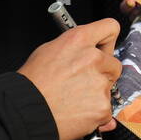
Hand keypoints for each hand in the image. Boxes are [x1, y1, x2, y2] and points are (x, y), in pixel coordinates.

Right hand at [19, 18, 121, 139]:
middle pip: (114, 63)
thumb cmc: (32, 84)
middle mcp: (93, 59)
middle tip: (83, 81)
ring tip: (74, 98)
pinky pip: (106, 108)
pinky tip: (77, 111)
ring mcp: (100, 83)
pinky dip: (95, 112)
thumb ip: (75, 48)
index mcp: (79, 40)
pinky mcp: (103, 106)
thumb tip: (87, 51)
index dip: (107, 40)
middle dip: (103, 72)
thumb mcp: (48, 50)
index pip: (110, 28)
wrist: (26, 112)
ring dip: (97, 93)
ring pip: (109, 88)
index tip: (105, 48)